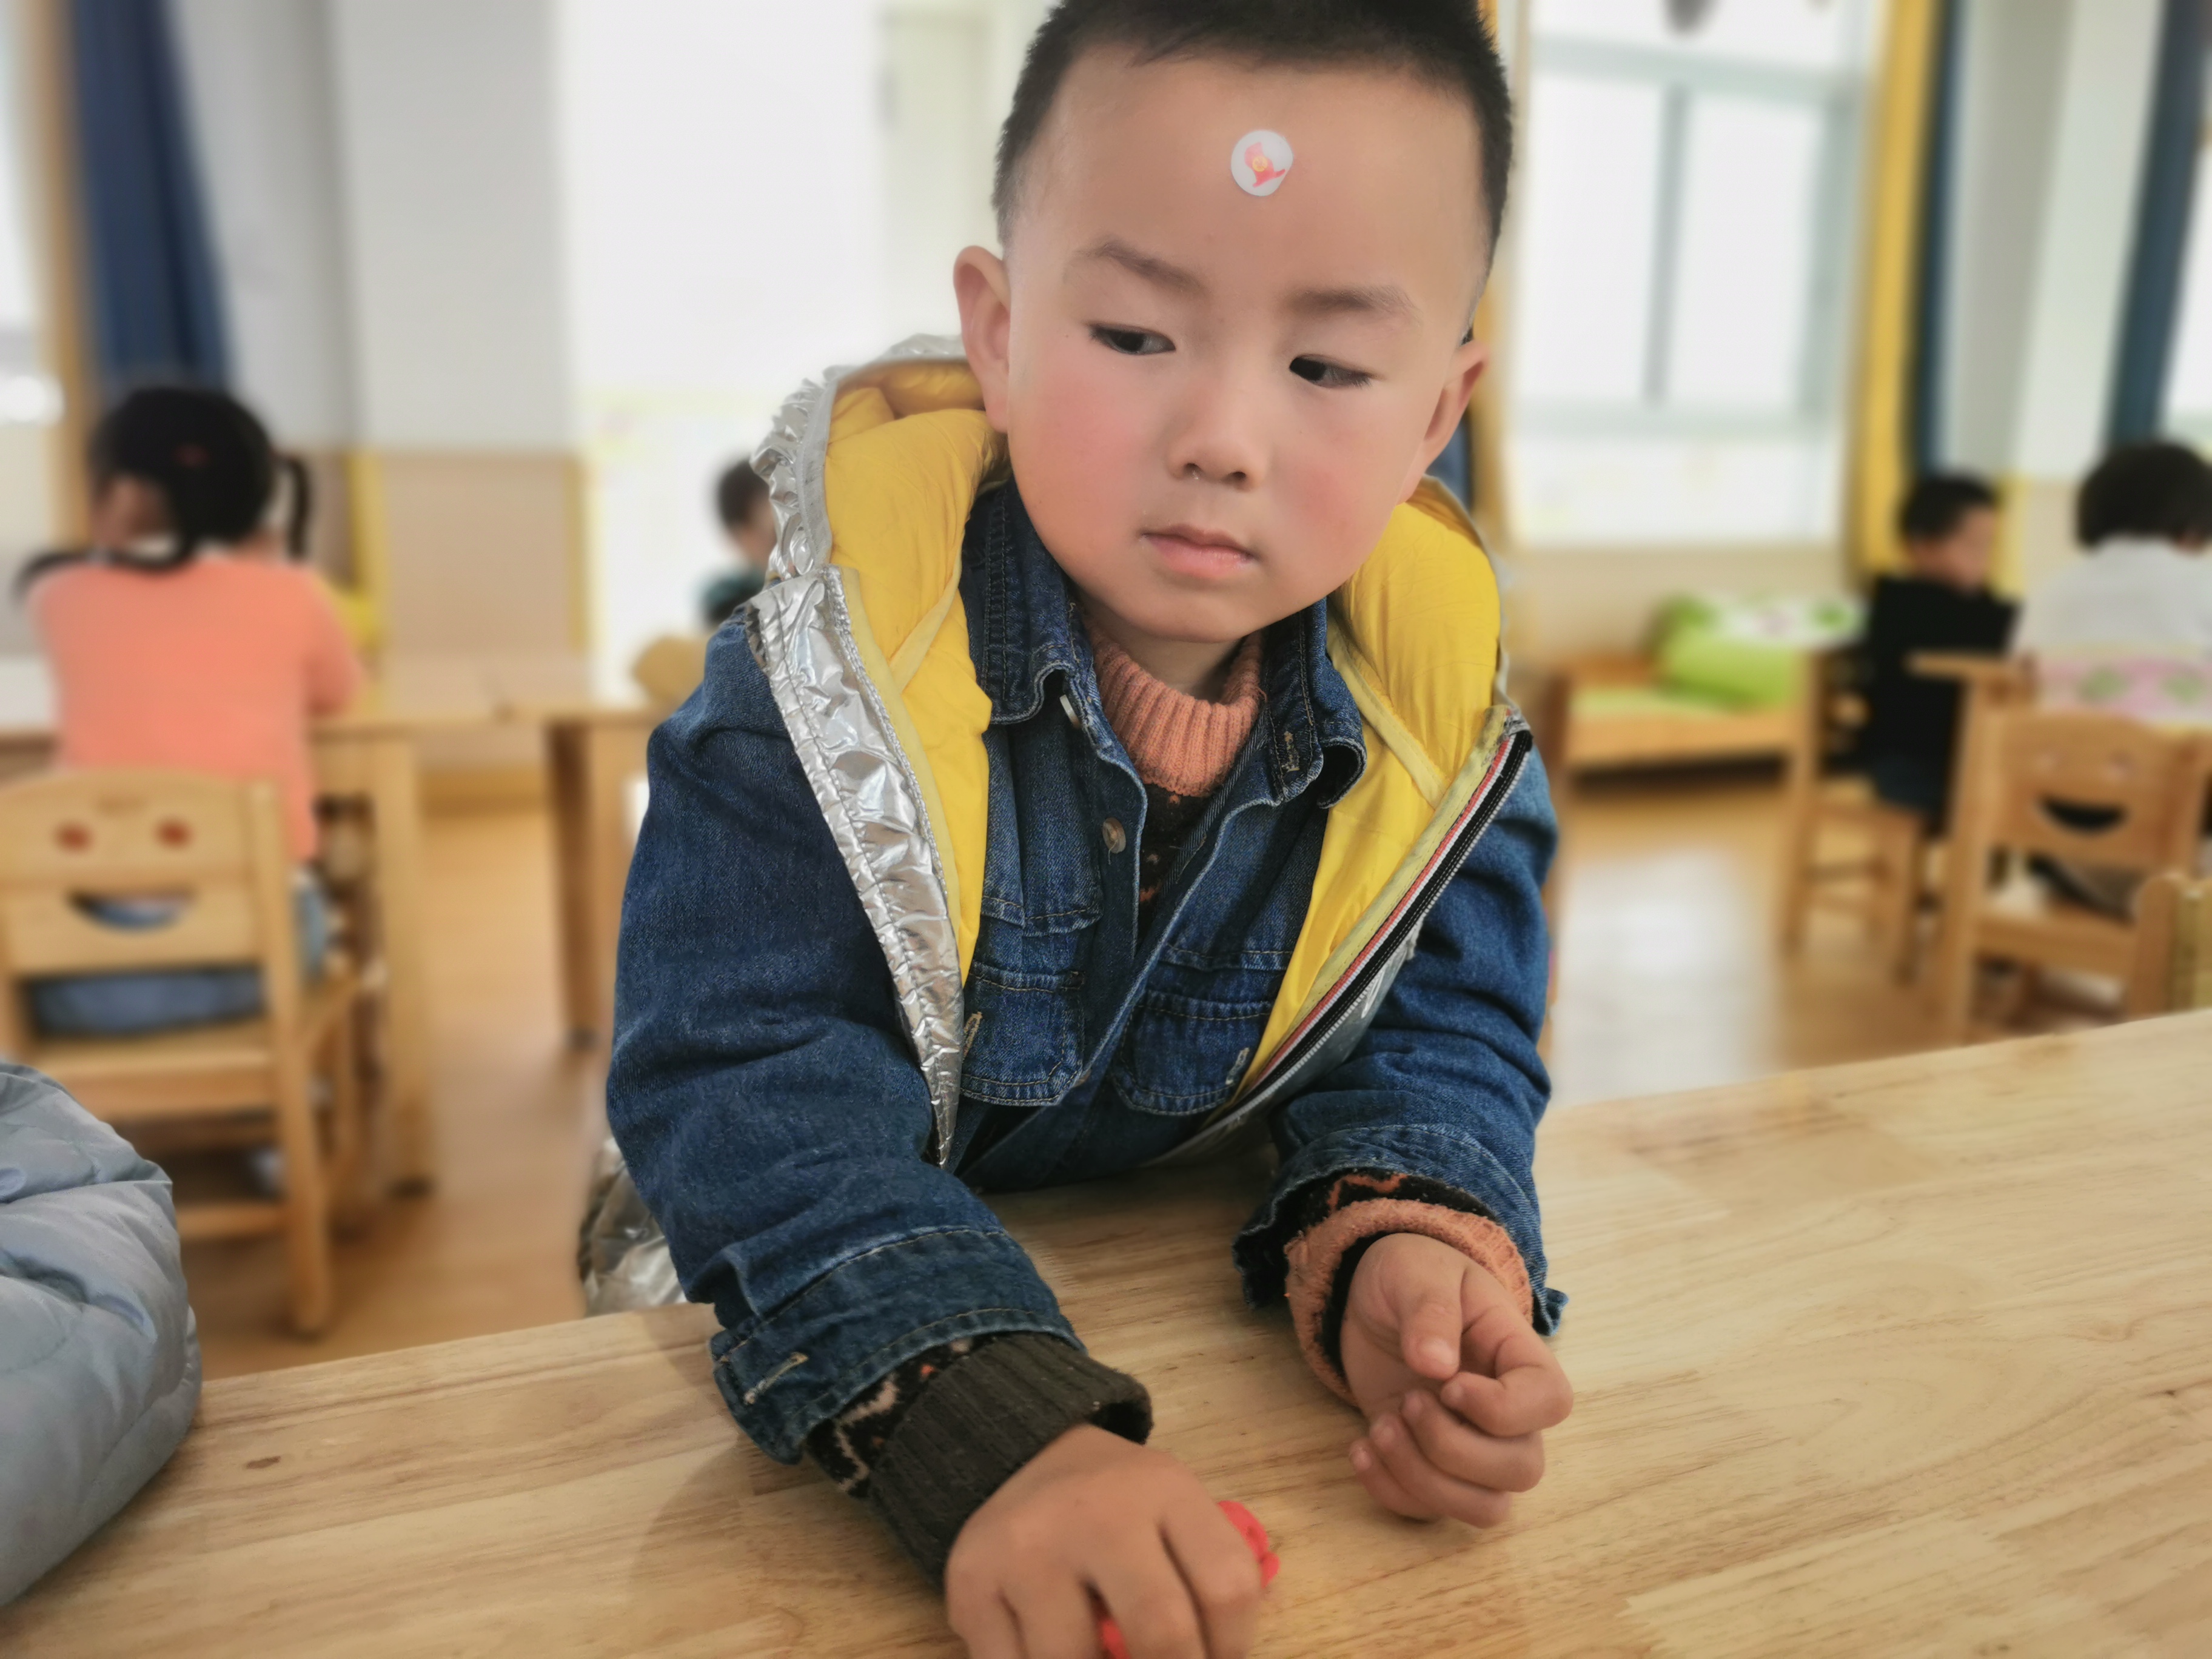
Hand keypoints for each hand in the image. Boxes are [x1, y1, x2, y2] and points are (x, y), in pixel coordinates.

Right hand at [945, 1424, 1263, 1658]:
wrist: (1017, 1454)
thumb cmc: (1112, 1505)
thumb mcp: (1169, 1510)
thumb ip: (1199, 1576)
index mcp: (1164, 1489)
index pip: (1227, 1585)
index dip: (1232, 1648)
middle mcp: (1097, 1513)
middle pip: (1161, 1629)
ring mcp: (1029, 1547)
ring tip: (1099, 1654)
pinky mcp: (972, 1580)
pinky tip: (1045, 1651)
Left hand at [1339, 1232, 1571, 1525]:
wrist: (1375, 1295)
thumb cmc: (1413, 1274)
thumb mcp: (1418, 1273)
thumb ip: (1431, 1311)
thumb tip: (1437, 1365)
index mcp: (1519, 1356)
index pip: (1550, 1403)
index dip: (1502, 1410)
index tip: (1449, 1384)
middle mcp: (1508, 1412)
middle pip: (1521, 1470)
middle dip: (1453, 1449)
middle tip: (1409, 1401)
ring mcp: (1471, 1445)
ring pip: (1485, 1507)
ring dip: (1426, 1481)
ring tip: (1381, 1429)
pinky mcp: (1430, 1464)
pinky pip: (1431, 1511)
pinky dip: (1392, 1491)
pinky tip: (1360, 1446)